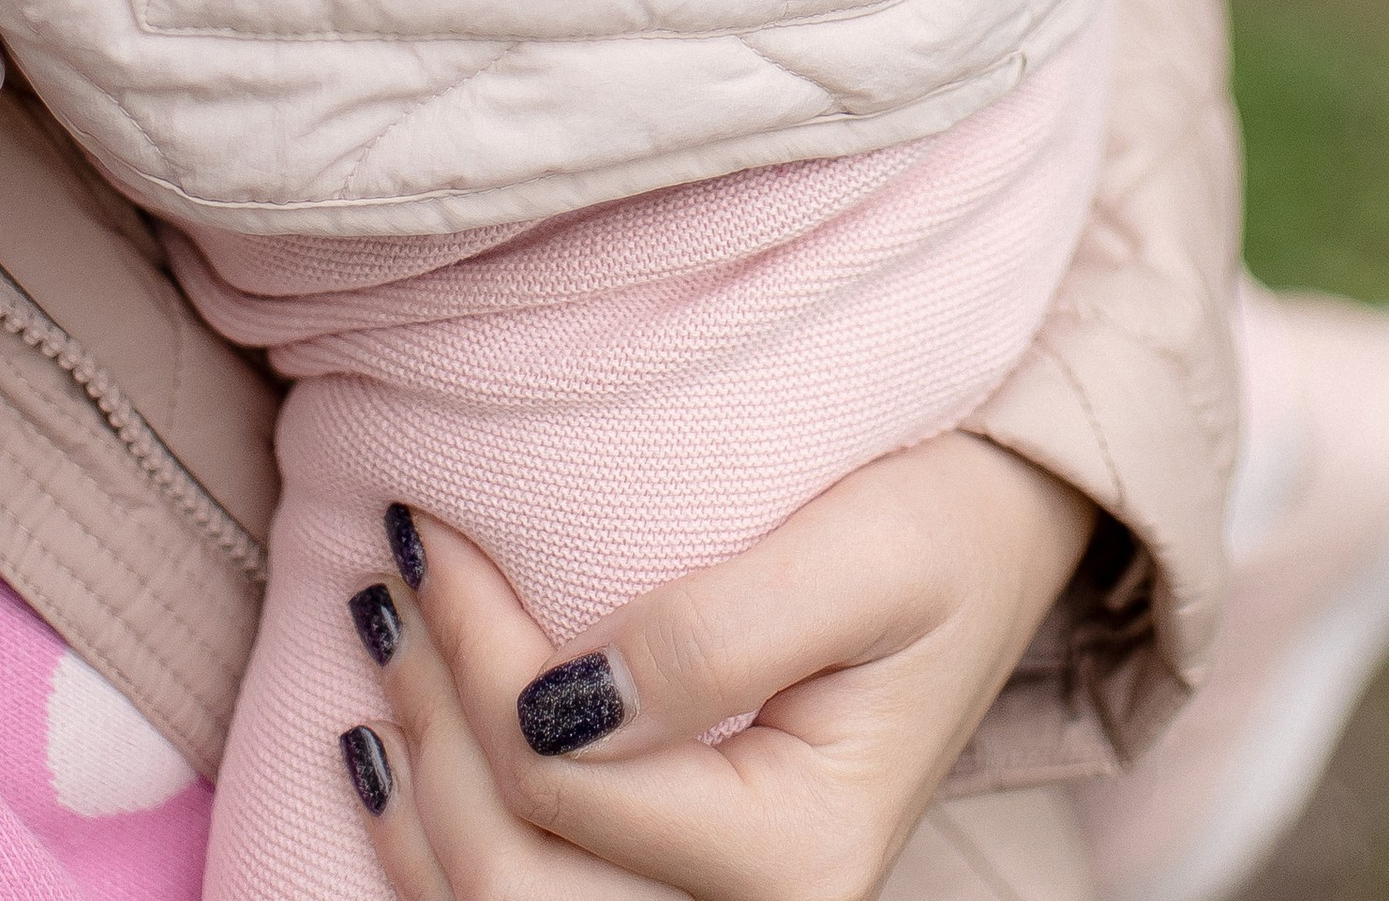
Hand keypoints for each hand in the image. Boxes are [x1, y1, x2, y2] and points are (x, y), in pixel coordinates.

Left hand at [353, 434, 1094, 900]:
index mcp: (802, 853)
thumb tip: (548, 709)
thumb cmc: (945, 527)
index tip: (427, 524)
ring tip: (383, 646)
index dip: (476, 655)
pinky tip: (398, 758)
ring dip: (417, 787)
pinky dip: (439, 842)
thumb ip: (711, 636)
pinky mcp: (689, 890)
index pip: (565, 778)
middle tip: (391, 583)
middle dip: (430, 725)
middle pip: (512, 878)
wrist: (1005, 545)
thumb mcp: (864, 553)